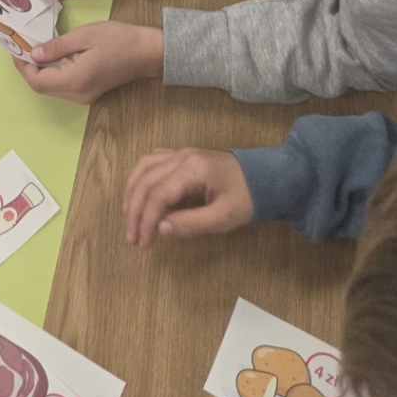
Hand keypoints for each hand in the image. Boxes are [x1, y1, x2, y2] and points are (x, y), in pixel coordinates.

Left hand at [14, 20, 163, 104]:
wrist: (148, 52)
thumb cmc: (119, 39)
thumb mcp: (85, 35)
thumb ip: (57, 46)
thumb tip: (33, 54)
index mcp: (75, 80)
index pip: (37, 81)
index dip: (22, 66)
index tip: (17, 47)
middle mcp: (77, 95)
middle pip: (42, 87)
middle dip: (28, 68)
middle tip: (22, 46)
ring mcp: (84, 96)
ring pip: (51, 88)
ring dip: (39, 71)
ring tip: (34, 48)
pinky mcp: (89, 92)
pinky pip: (62, 86)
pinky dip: (51, 72)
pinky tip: (50, 56)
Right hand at [123, 148, 252, 243]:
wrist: (267, 176)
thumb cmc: (247, 198)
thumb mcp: (223, 218)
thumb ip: (191, 224)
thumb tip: (159, 229)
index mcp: (192, 170)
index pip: (158, 194)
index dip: (146, 220)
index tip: (143, 244)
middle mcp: (181, 156)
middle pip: (145, 181)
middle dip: (134, 211)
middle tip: (132, 238)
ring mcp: (180, 152)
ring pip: (144, 168)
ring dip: (132, 192)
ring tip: (129, 216)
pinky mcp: (182, 155)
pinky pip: (152, 161)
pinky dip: (140, 177)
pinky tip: (138, 191)